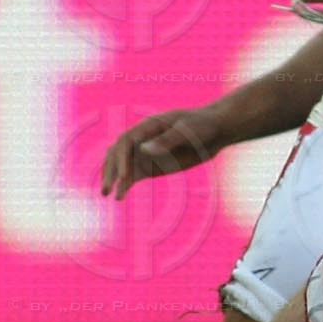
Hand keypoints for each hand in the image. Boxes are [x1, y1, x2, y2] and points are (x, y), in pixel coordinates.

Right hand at [99, 108, 225, 199]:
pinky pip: (133, 174)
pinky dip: (125, 184)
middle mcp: (141, 139)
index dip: (122, 159)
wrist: (215, 130)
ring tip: (108, 195)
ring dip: (113, 179)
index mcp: (147, 126)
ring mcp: (145, 152)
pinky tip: (119, 196)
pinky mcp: (151, 164)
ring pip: (122, 165)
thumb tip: (143, 150)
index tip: (125, 177)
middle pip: (118, 154)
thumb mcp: (187, 131)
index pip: (126, 142)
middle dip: (111, 171)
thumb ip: (167, 140)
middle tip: (107, 190)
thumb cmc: (202, 125)